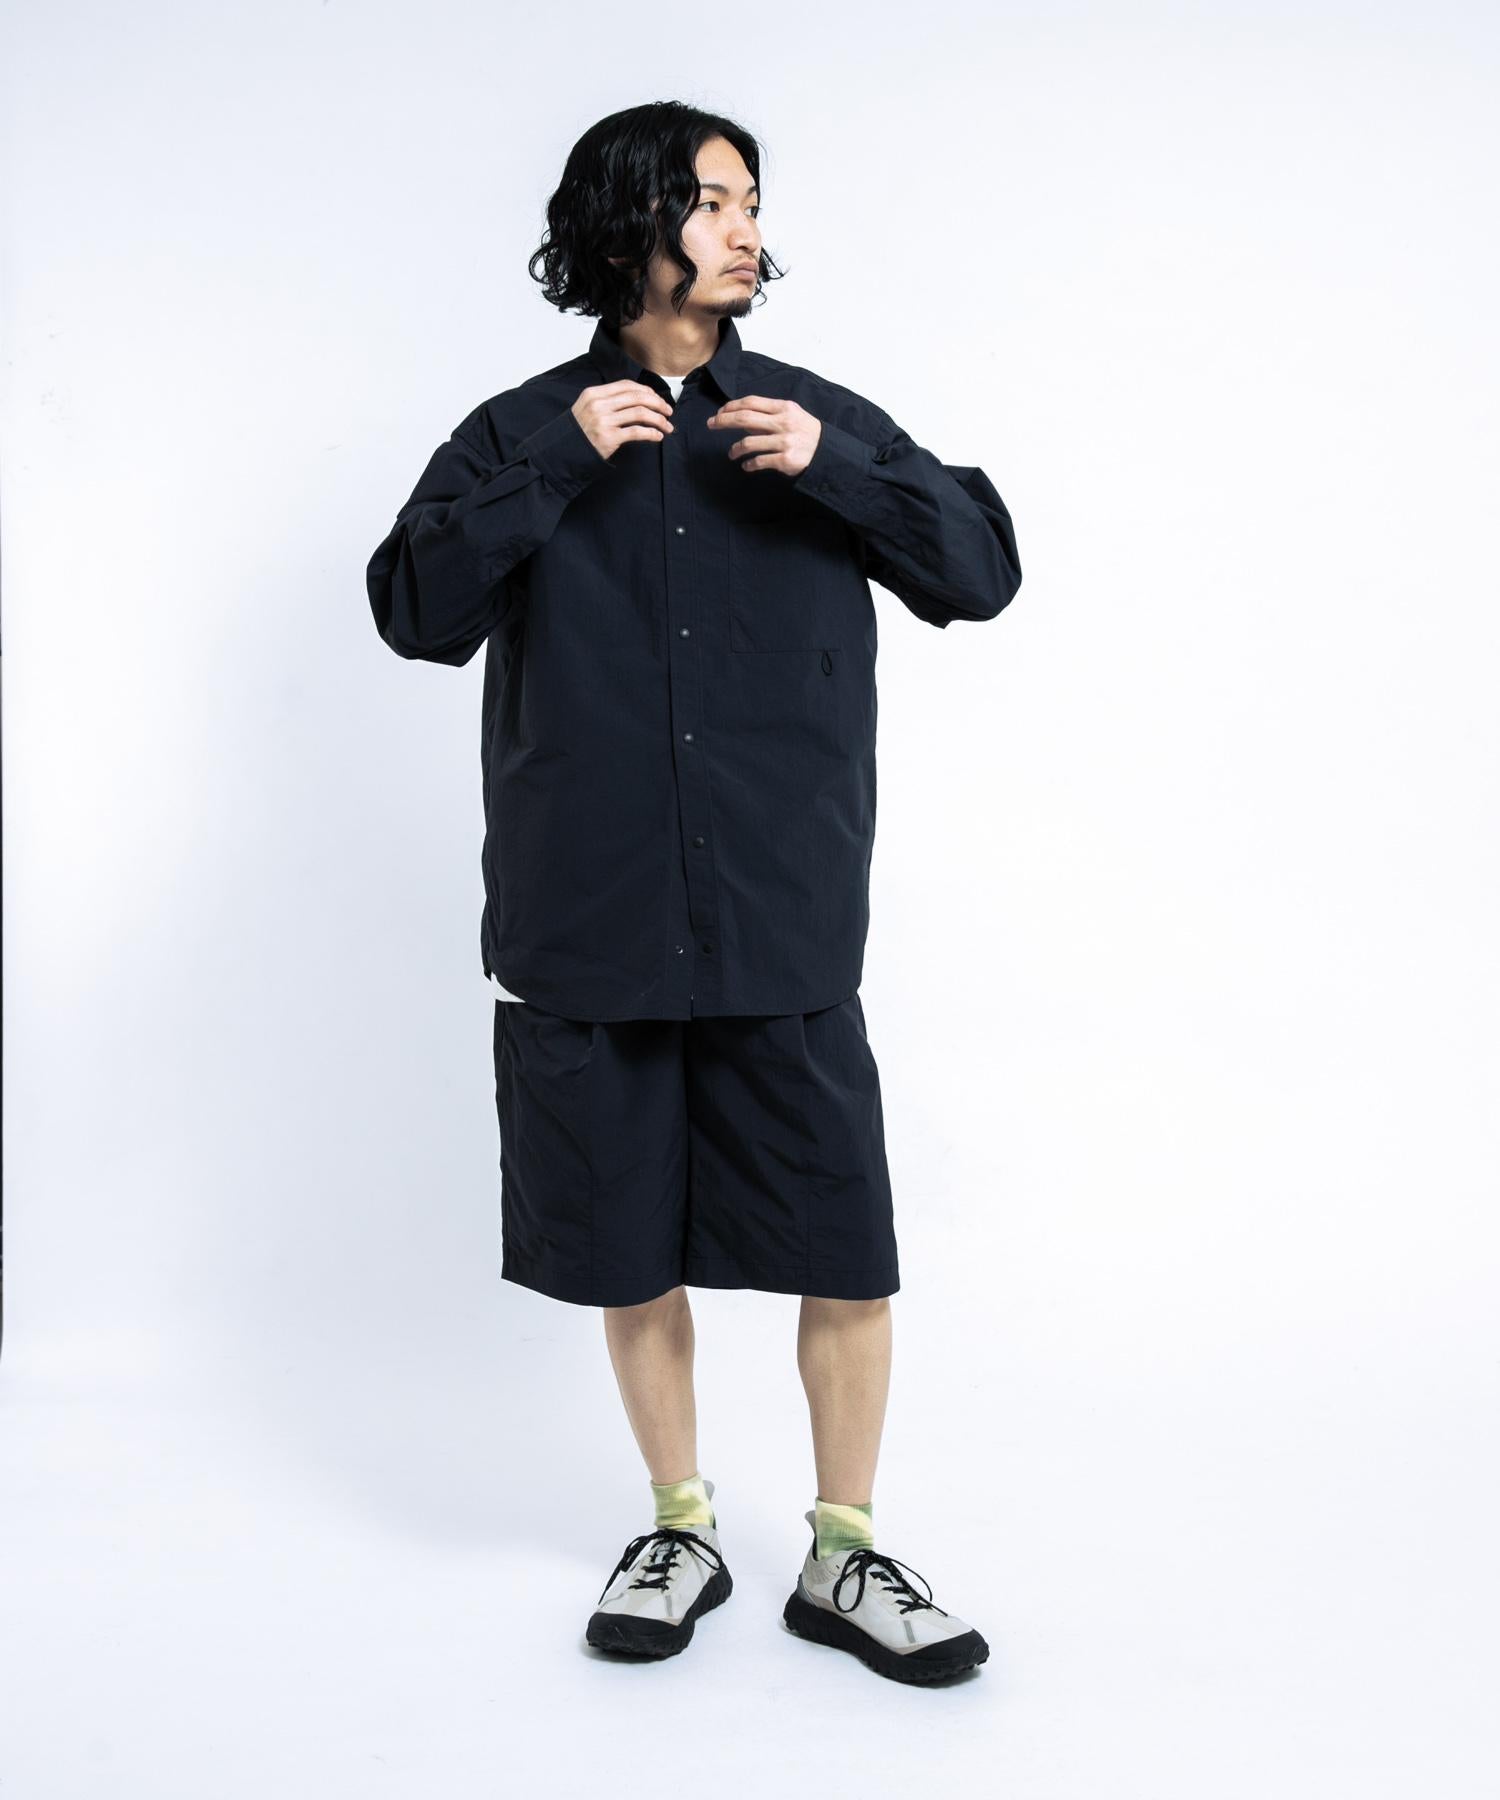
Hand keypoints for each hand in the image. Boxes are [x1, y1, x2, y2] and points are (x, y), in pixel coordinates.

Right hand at [572, 380, 674, 457]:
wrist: (564, 452)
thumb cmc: (579, 432)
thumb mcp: (588, 408)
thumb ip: (607, 400)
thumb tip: (637, 398)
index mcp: (594, 394)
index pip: (626, 385)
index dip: (646, 391)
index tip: (656, 398)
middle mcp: (599, 405)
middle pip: (637, 397)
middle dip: (657, 403)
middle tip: (668, 411)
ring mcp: (604, 421)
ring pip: (640, 413)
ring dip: (659, 419)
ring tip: (667, 426)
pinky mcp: (609, 438)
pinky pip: (637, 432)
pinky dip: (651, 433)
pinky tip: (658, 436)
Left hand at [706, 396, 821, 475]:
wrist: (828, 452)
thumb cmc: (806, 432)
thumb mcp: (791, 416)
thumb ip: (768, 415)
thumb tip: (741, 418)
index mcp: (783, 408)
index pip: (751, 402)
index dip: (731, 406)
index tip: (719, 412)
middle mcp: (783, 423)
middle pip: (745, 418)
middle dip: (723, 420)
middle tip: (711, 424)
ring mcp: (784, 442)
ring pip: (749, 443)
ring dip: (735, 449)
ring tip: (732, 454)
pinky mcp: (785, 460)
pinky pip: (759, 461)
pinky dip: (749, 464)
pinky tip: (746, 466)